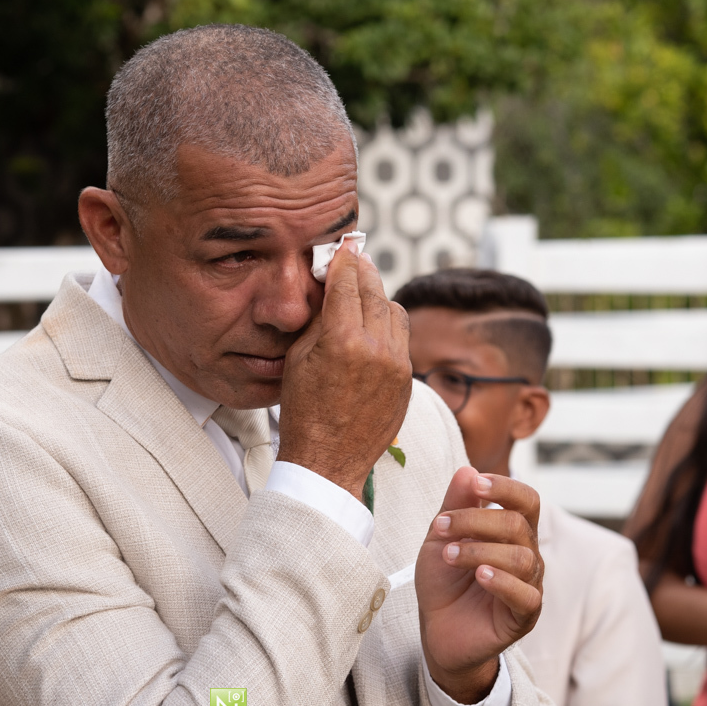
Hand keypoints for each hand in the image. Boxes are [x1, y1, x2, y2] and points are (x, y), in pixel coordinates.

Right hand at [276, 241, 411, 499]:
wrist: (328, 460)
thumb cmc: (303, 411)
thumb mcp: (299, 358)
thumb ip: (319, 319)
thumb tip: (331, 288)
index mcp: (343, 341)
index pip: (348, 282)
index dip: (344, 259)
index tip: (343, 245)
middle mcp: (377, 349)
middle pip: (375, 290)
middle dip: (363, 272)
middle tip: (354, 258)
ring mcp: (397, 365)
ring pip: (394, 311)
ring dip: (378, 297)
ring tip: (362, 294)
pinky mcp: (407, 379)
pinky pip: (401, 338)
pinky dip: (388, 325)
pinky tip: (372, 326)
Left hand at [416, 468, 543, 703]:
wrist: (436, 627)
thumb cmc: (444, 579)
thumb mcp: (441, 536)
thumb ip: (455, 504)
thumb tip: (468, 470)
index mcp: (513, 531)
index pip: (527, 500)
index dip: (506, 487)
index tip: (476, 483)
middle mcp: (528, 554)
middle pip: (518, 524)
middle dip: (475, 520)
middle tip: (440, 528)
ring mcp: (529, 585)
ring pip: (521, 558)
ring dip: (479, 551)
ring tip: (449, 555)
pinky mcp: (524, 615)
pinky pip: (525, 594)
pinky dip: (502, 581)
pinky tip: (479, 576)